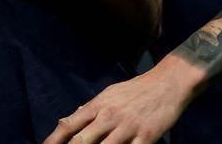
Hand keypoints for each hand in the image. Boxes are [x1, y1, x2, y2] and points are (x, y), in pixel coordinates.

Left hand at [44, 55, 203, 143]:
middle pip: (82, 140)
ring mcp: (128, 127)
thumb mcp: (108, 95)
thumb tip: (69, 120)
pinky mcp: (147, 137)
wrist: (167, 83)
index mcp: (98, 105)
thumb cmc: (135, 90)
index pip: (70, 124)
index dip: (54, 139)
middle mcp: (109, 116)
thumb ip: (90, 109)